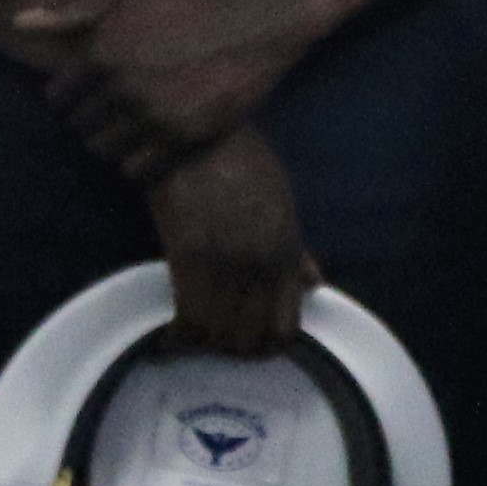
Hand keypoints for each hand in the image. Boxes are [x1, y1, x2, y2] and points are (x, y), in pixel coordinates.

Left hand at [54, 0, 321, 183]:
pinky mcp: (186, 138)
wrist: (256, 18)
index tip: (85, 95)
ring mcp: (155, 116)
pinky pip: (141, 170)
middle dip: (90, 123)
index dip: (70, 98)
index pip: (60, 98)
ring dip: (112, 146)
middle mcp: (124, 88)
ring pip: (107, 154)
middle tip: (110, 115)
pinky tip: (151, 146)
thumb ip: (71, 9)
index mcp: (103, 52)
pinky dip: (140, 164)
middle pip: (82, 130)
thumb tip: (18, 22)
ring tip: (129, 132)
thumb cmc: (187, 0)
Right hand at [145, 130, 317, 356]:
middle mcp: (260, 265)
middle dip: (233, 350)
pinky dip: (179, 336)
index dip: (266, 346)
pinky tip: (171, 336)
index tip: (250, 345)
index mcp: (286, 252)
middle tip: (216, 346)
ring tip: (192, 341)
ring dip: (204, 345)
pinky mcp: (187, 257)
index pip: (285, 328)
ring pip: (217, 335)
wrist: (198, 135)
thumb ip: (297, 251)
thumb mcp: (282, 204)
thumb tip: (315, 284)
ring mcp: (225, 263)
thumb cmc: (242, 164)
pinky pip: (186, 318)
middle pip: (249, 340)